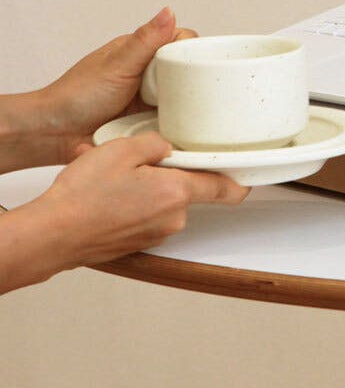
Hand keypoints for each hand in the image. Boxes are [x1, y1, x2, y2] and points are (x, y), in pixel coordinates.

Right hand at [0, 134, 248, 292]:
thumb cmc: (83, 196)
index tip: (249, 174)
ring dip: (145, 188)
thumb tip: (166, 147)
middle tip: (139, 161)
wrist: (51, 234)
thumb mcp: (122, 150)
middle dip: (167, 174)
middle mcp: (173, 218)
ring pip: (161, 202)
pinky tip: (107, 196)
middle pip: (187, 189)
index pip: (225, 188)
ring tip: (114, 177)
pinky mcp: (136, 243)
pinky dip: (131, 204)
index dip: (240, 180)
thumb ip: (156, 143)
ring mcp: (155, 234)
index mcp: (177, 193)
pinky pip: (143, 216)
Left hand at [39, 7, 195, 160]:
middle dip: (191, 80)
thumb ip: (146, 41)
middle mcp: (148, 73)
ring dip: (186, 104)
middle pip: (187, 69)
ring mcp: (151, 99)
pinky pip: (175, 121)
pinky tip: (179, 127)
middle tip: (184, 93)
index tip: (188, 67)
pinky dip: (178, 124)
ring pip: (184, 96)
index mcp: (141, 51)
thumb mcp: (117, 65)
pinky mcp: (151, 123)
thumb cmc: (76, 96)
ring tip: (183, 112)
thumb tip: (169, 11)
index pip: (180, 42)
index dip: (189, 51)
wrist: (54, 134)